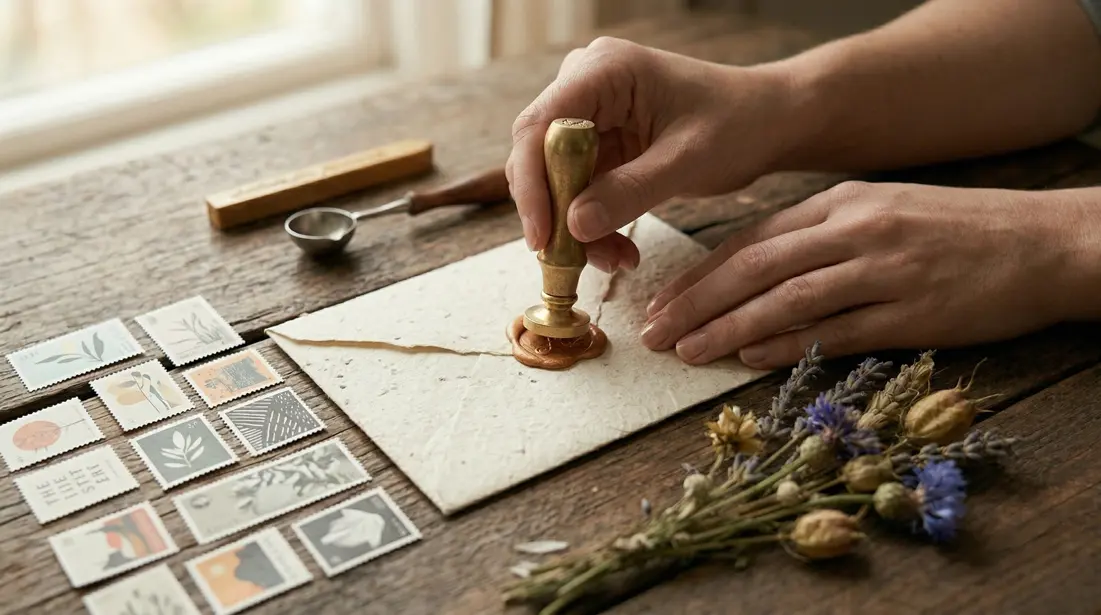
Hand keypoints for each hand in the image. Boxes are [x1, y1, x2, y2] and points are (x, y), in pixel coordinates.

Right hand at [506, 36, 794, 272]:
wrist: (767, 122)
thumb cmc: (738, 123)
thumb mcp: (687, 160)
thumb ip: (629, 191)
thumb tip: (573, 226)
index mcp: (604, 70)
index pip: (539, 126)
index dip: (531, 183)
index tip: (543, 236)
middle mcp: (585, 86)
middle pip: (538, 156)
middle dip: (556, 213)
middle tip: (576, 262)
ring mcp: (589, 115)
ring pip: (555, 181)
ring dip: (576, 227)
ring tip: (616, 259)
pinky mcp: (599, 144)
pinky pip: (577, 191)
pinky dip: (592, 225)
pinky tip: (619, 249)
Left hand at [642, 180, 1093, 368]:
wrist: (1044, 242)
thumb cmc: (956, 229)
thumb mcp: (882, 210)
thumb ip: (819, 236)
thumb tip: (754, 270)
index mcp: (842, 203)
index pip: (753, 240)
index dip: (701, 273)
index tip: (663, 300)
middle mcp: (855, 231)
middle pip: (755, 268)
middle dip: (696, 301)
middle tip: (654, 331)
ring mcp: (883, 271)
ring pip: (786, 300)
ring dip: (727, 326)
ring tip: (686, 351)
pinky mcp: (913, 312)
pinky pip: (837, 330)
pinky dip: (789, 343)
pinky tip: (749, 356)